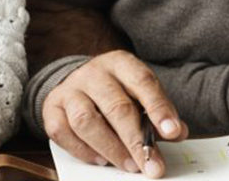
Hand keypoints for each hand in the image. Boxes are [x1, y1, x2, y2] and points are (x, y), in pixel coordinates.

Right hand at [43, 50, 188, 178]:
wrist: (80, 83)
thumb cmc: (117, 92)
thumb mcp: (140, 93)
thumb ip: (158, 111)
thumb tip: (177, 131)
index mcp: (120, 63)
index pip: (142, 82)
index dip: (158, 108)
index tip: (173, 132)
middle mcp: (93, 73)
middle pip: (115, 106)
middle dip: (136, 141)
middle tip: (152, 166)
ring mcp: (69, 89)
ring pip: (85, 120)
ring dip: (110, 148)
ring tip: (128, 165)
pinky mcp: (52, 107)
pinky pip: (62, 132)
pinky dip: (83, 151)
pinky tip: (101, 160)